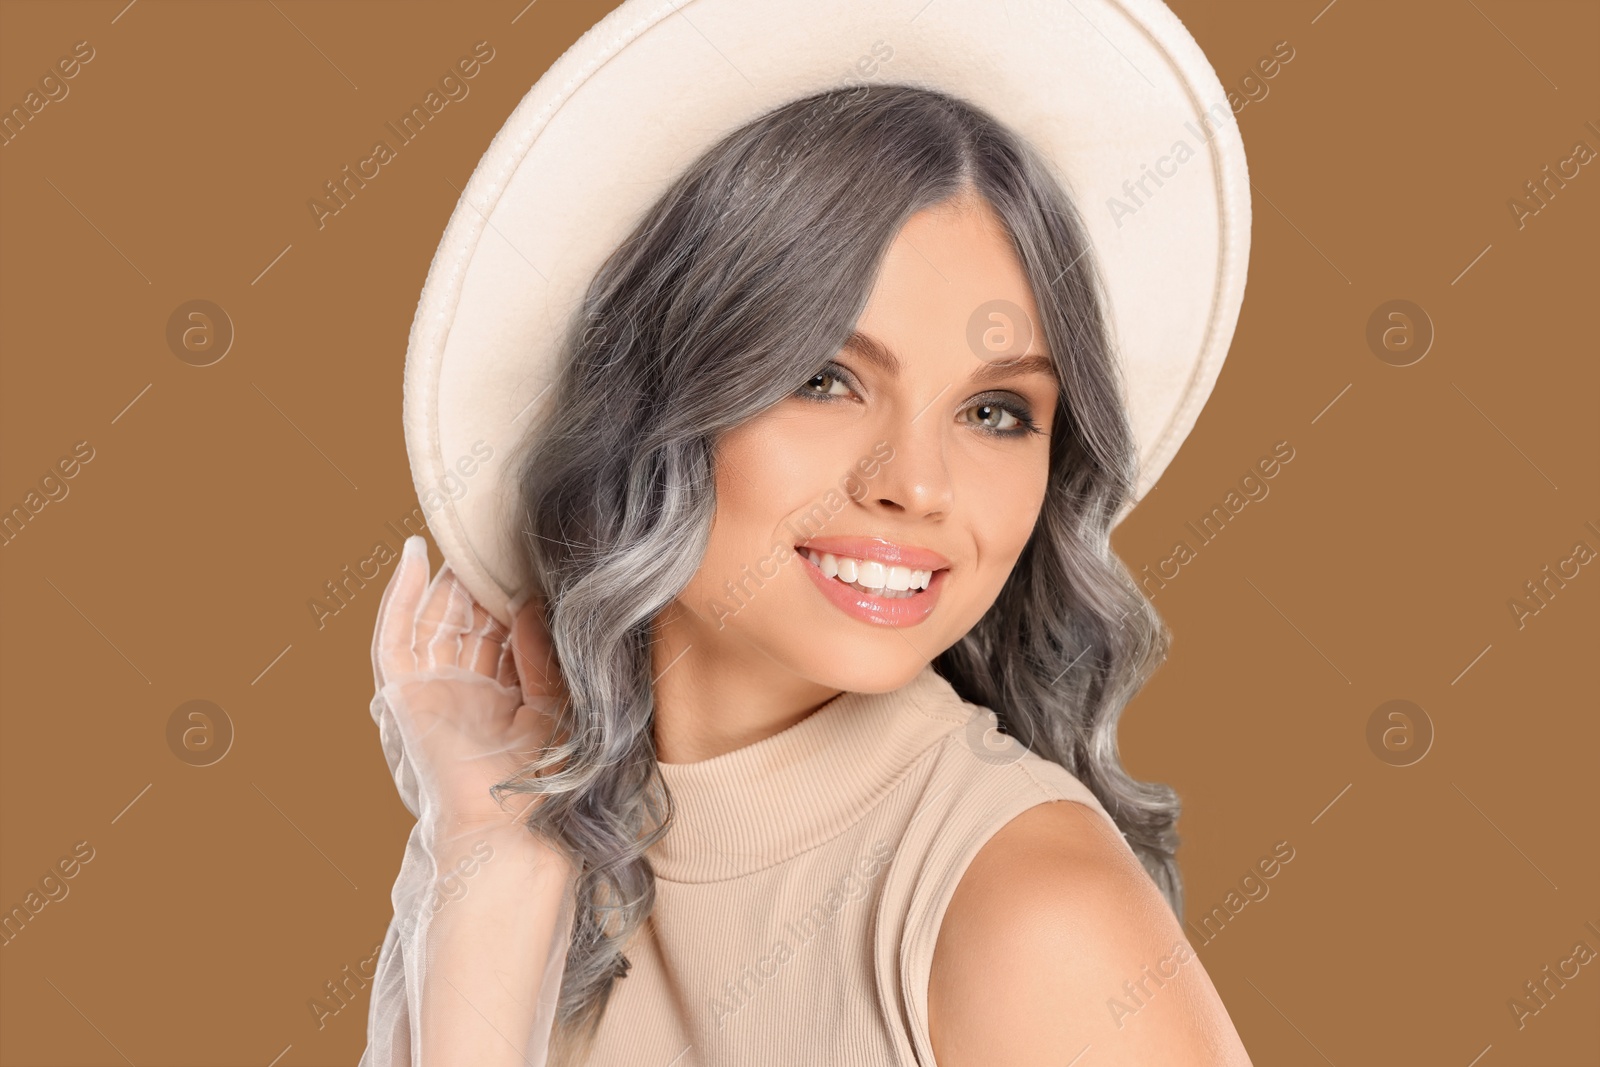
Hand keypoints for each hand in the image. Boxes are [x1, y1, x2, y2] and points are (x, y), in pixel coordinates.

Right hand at [369, 536, 563, 833]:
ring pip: (434, 621)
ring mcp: (432, 692)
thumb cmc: (540, 781)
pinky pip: (396, 637)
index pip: (501, 634)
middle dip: (479, 582)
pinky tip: (414, 556)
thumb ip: (540, 657)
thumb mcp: (553, 707)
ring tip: (464, 538)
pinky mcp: (405, 694)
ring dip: (445, 581)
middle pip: (467, 622)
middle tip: (497, 538)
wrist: (506, 825)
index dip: (510, 597)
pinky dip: (400, 596)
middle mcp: (464, 693)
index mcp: (502, 700)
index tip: (531, 557)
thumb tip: (527, 604)